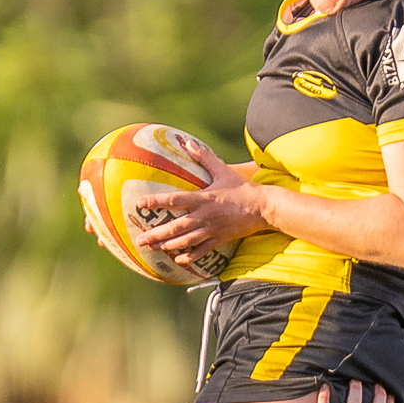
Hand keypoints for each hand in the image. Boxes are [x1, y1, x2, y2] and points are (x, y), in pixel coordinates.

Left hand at [136, 139, 266, 265]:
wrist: (263, 207)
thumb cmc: (242, 188)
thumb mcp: (222, 170)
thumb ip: (203, 157)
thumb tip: (187, 143)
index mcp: (203, 198)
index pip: (174, 200)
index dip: (156, 202)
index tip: (140, 204)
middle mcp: (204, 216)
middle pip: (175, 227)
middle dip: (156, 234)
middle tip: (140, 240)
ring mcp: (211, 230)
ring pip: (186, 241)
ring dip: (168, 246)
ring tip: (153, 249)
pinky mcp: (220, 239)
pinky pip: (202, 251)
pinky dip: (190, 256)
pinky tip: (178, 259)